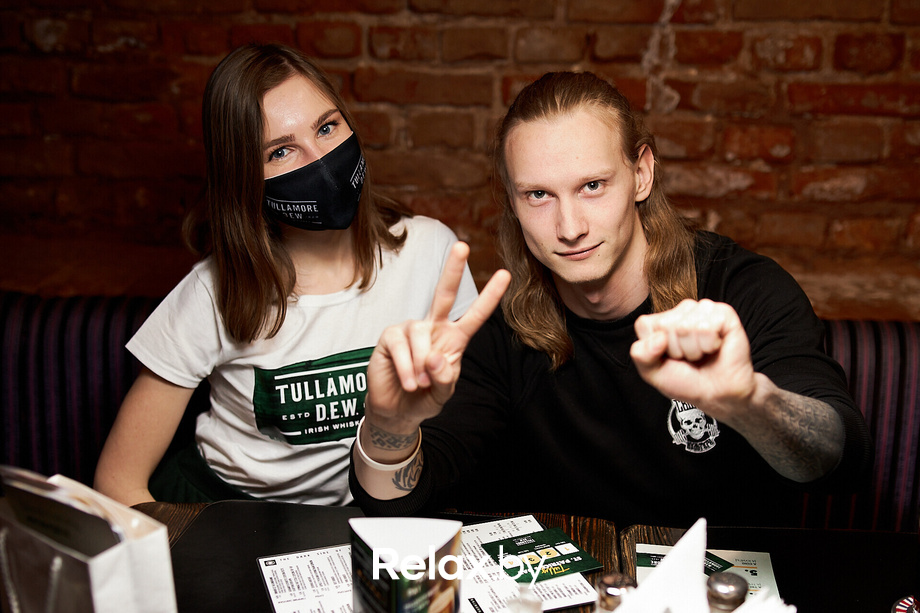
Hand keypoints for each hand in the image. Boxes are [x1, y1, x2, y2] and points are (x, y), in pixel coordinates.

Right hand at [365, 242, 510, 436]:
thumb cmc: (424, 396)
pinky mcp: (390, 337)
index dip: (489, 296)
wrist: (397, 410)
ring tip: (419, 384)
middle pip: (444, 294)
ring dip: (422, 365)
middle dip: (453, 270)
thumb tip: (435, 358)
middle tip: (462, 246)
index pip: (475, 315)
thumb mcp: (443, 392)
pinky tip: (409, 382)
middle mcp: (433, 327)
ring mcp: (410, 330)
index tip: (505, 274)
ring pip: (421, 335)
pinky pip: (401, 347)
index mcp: (454, 338)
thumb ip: (444, 378)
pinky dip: (407, 368)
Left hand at [629, 299, 756, 422]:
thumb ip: (641, 354)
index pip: (644, 324)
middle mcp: (681, 312)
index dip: (654, 347)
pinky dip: (709, 344)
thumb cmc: (687, 382)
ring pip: (686, 326)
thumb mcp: (652, 372)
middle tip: (688, 357)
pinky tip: (714, 347)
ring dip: (694, 348)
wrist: (717, 394)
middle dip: (676, 349)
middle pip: (665, 325)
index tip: (668, 357)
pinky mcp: (723, 313)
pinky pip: (707, 326)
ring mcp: (702, 311)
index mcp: (661, 322)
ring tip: (702, 353)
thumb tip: (659, 337)